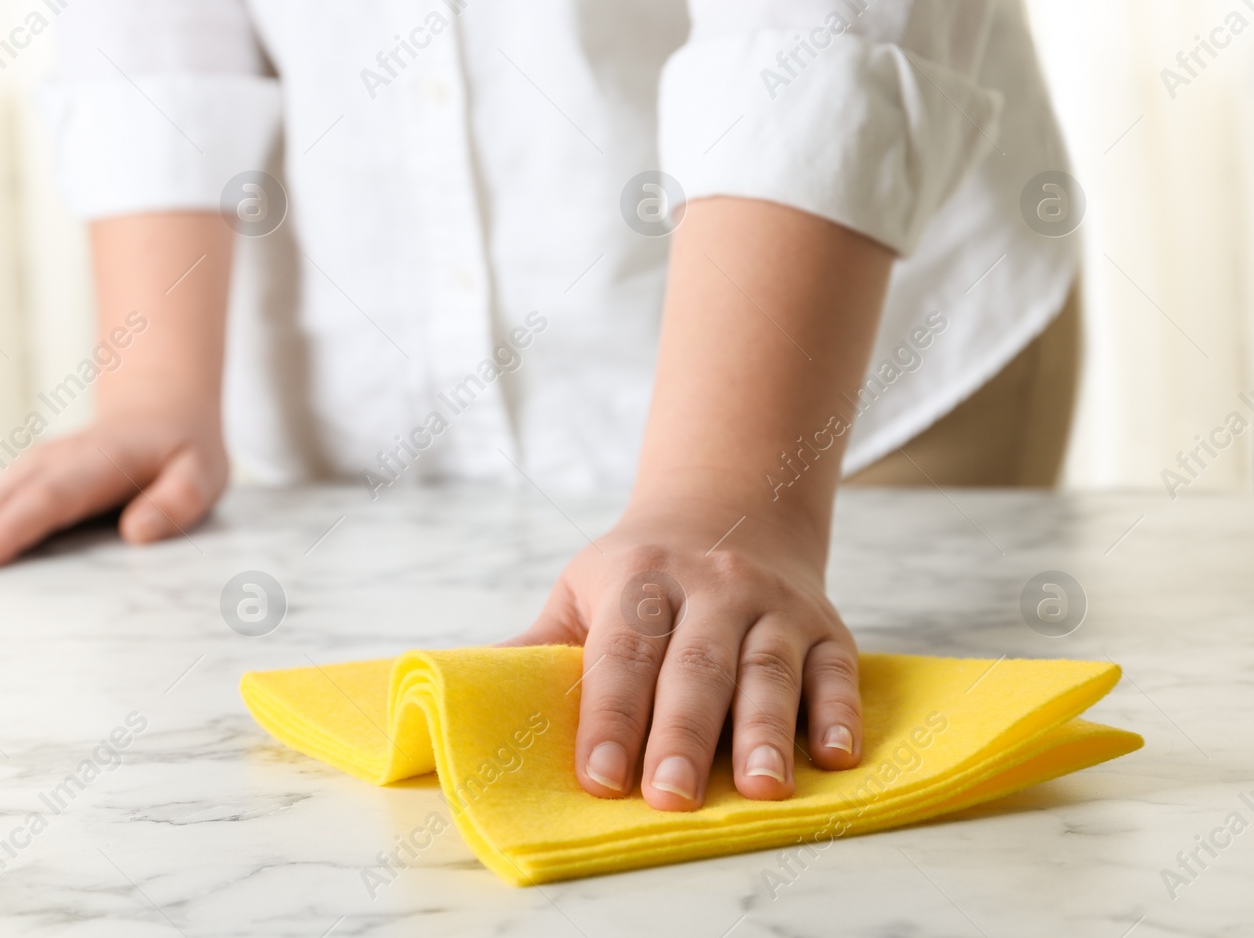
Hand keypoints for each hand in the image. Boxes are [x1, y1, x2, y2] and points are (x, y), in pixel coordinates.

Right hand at [0, 416, 226, 573]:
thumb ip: (177, 502)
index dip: (7, 533)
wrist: (160, 407)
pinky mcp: (20, 479)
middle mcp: (53, 464)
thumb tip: (139, 532)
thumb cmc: (183, 449)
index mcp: (96, 466)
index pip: (46, 503)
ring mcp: (31, 469)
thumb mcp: (202, 474)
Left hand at [505, 507, 861, 809]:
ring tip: (760, 789)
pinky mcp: (825, 626)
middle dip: (682, 731)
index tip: (597, 775)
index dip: (609, 714)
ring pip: (769, 668)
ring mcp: (773, 604)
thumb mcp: (583, 589)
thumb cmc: (640, 572)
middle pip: (696, 664)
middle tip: (669, 796)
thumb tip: (466, 697)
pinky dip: (839, 711)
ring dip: (765, 730)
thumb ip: (538, 645)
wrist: (732, 507)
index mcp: (640, 578)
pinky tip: (835, 754)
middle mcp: (711, 585)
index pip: (621, 652)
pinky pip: (836, 669)